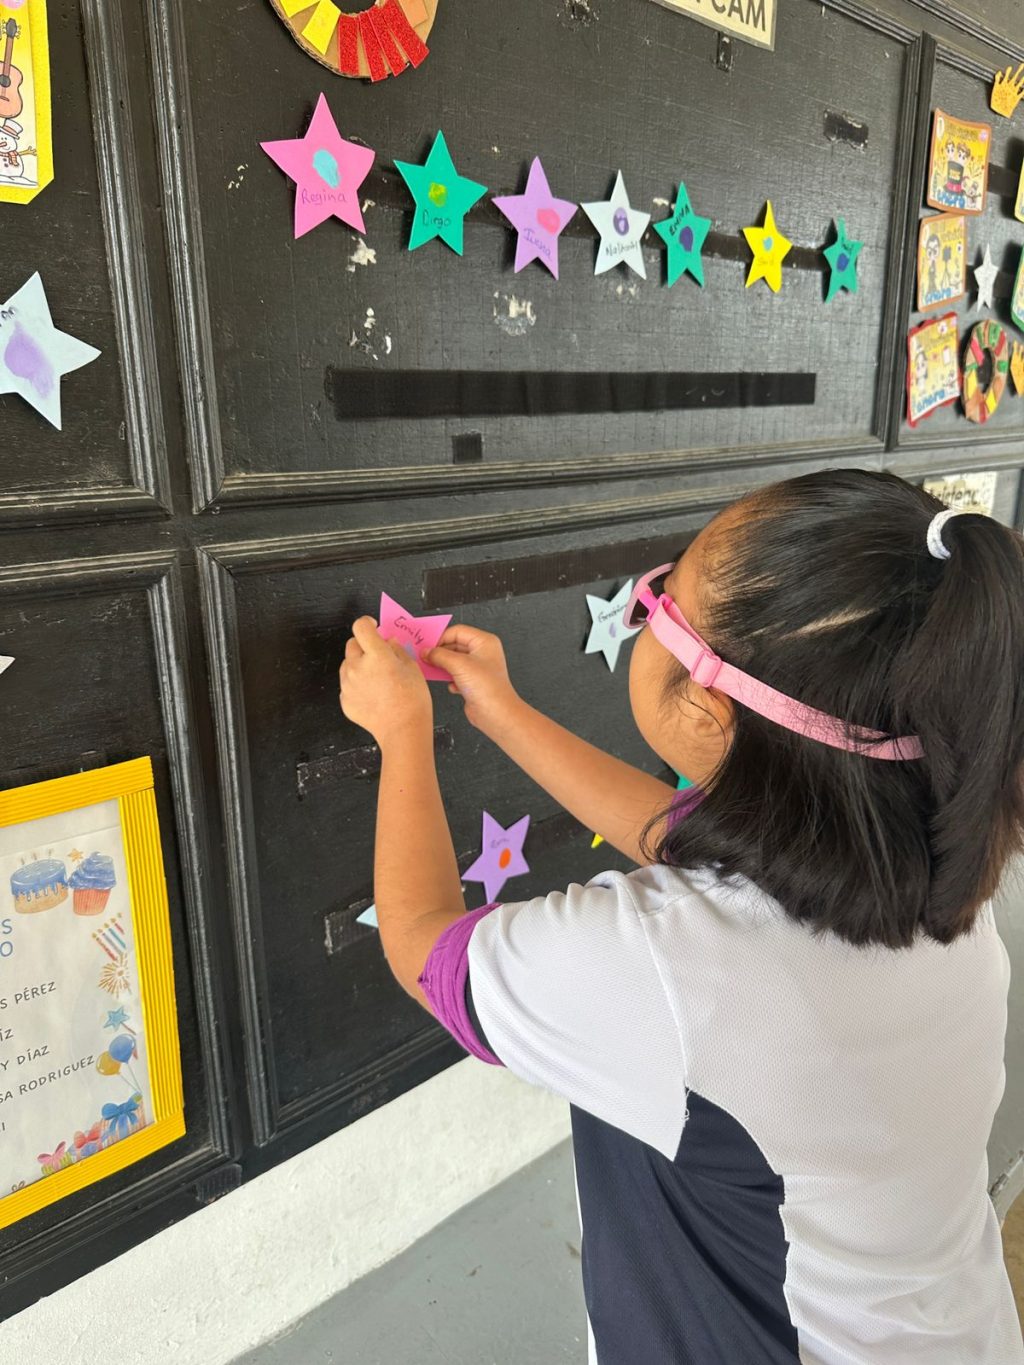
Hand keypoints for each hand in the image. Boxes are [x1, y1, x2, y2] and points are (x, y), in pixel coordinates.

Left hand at [339, 617, 431, 747]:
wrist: (403, 730)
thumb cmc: (412, 701)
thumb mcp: (412, 668)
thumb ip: (397, 650)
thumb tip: (388, 642)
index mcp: (376, 655)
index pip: (361, 627)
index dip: (367, 623)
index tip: (372, 626)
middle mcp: (357, 667)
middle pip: (352, 644)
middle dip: (363, 645)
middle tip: (378, 656)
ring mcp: (348, 685)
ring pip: (347, 665)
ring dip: (358, 665)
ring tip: (376, 679)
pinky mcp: (345, 700)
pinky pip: (347, 685)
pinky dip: (356, 684)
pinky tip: (373, 694)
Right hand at [425, 624, 520, 738]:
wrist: (495, 714)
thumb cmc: (488, 688)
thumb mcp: (459, 665)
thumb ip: (439, 655)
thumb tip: (427, 652)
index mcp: (484, 642)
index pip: (457, 631)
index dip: (441, 638)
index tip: (428, 647)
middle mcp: (483, 653)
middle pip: (455, 645)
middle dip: (440, 653)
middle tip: (426, 657)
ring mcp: (478, 668)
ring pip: (454, 661)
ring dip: (444, 666)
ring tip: (434, 670)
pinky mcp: (474, 682)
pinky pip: (456, 675)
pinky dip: (451, 679)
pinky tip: (452, 685)